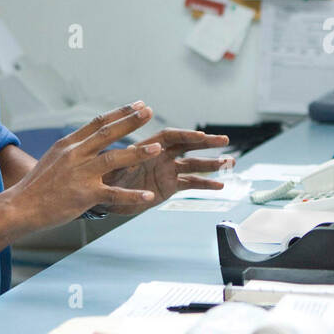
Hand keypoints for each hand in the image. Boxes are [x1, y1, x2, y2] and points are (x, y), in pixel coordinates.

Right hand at [9, 102, 174, 227]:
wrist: (19, 207)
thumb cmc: (38, 185)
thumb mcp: (54, 158)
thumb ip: (75, 149)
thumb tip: (92, 139)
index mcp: (69, 144)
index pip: (98, 122)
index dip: (120, 112)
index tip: (137, 104)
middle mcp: (75, 155)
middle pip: (108, 133)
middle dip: (131, 121)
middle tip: (149, 111)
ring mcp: (80, 174)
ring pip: (114, 159)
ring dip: (138, 153)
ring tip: (157, 148)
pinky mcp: (84, 195)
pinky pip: (113, 194)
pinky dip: (132, 195)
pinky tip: (147, 196)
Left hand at [99, 127, 231, 214]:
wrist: (104, 198)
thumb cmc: (105, 179)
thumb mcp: (115, 170)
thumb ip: (130, 160)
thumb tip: (147, 150)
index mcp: (149, 147)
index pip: (172, 137)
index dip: (187, 135)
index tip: (202, 135)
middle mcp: (161, 156)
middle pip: (188, 145)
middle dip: (206, 143)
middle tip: (225, 140)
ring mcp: (167, 170)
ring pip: (194, 164)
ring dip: (211, 163)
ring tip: (229, 163)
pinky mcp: (169, 186)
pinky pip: (191, 183)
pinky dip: (205, 184)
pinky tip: (220, 185)